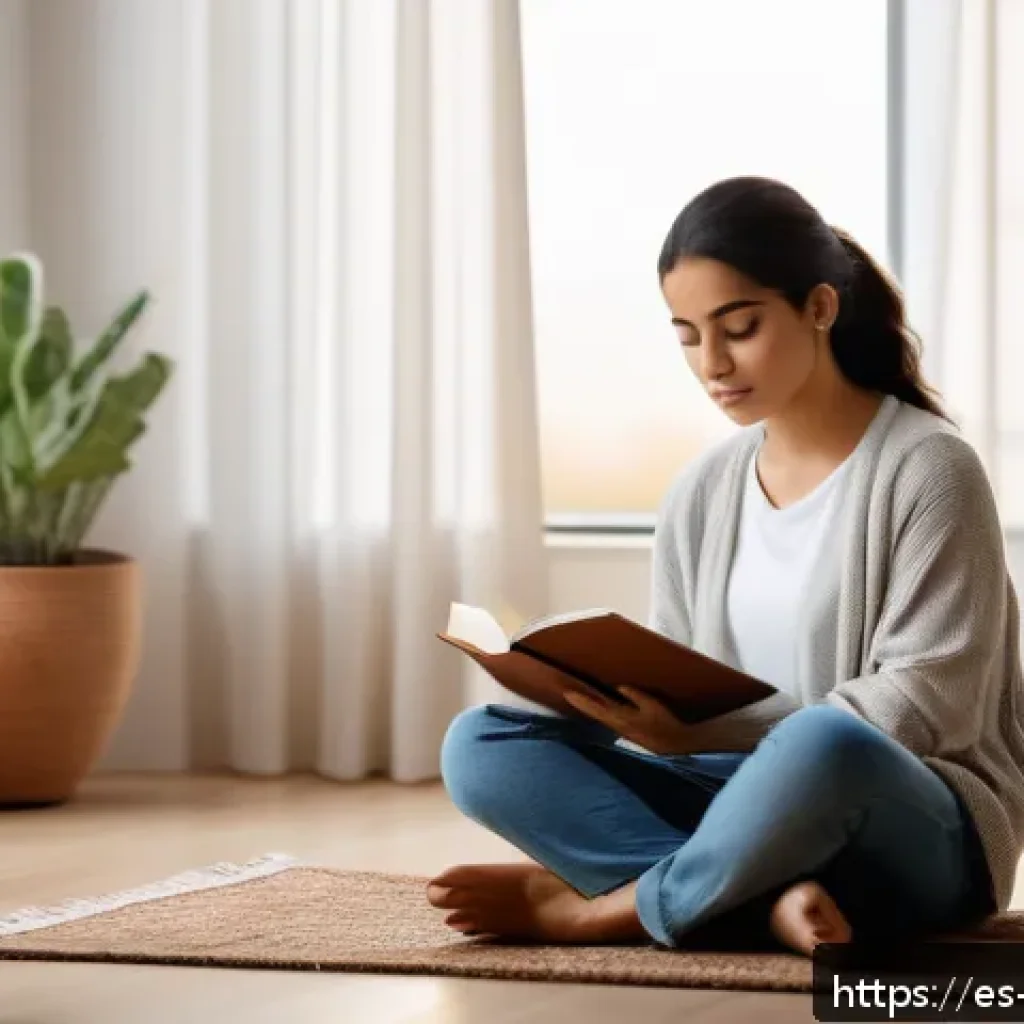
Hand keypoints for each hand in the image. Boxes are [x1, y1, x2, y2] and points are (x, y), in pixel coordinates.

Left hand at [563, 685, 706, 755]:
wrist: (674, 746)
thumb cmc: (665, 724)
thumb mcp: (652, 706)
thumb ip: (635, 696)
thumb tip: (619, 687)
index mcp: (622, 718)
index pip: (597, 707)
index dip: (582, 701)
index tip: (568, 693)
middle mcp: (617, 725)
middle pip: (594, 713)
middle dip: (580, 704)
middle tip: (566, 693)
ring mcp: (620, 730)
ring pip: (599, 717)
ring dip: (587, 708)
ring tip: (576, 697)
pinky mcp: (625, 732)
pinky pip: (607, 720)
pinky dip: (598, 712)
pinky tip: (595, 708)